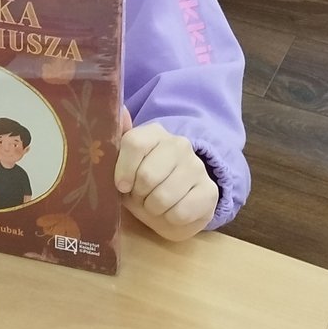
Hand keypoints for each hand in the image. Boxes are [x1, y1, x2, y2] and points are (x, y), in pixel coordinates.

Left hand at [115, 109, 218, 239]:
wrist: (175, 208)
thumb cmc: (142, 186)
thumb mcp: (124, 167)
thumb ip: (117, 142)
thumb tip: (121, 109)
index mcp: (154, 133)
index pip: (135, 143)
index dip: (124, 170)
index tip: (121, 186)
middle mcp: (178, 144)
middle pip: (147, 175)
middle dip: (139, 195)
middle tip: (141, 196)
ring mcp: (197, 166)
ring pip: (163, 197)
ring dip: (153, 209)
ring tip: (155, 205)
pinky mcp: (210, 190)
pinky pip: (180, 213)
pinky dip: (170, 219)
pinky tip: (172, 212)